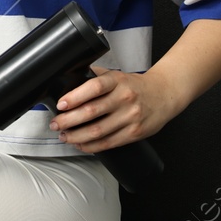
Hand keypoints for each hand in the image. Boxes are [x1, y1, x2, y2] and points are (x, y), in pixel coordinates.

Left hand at [47, 65, 179, 153]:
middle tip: (55, 123)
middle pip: (92, 112)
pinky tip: (80, 144)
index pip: (94, 88)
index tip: (60, 104)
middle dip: (68, 120)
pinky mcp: (135, 133)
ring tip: (63, 135)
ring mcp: (131, 117)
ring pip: (98, 131)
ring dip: (76, 136)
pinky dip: (91, 146)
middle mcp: (125, 98)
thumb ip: (96, 76)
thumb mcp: (117, 75)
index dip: (75, 97)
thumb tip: (69, 79)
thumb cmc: (135, 86)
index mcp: (117, 81)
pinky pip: (108, 143)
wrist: (165, 95)